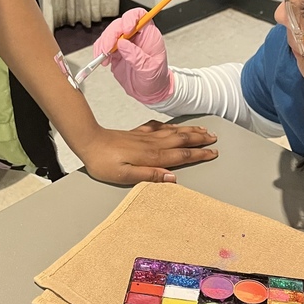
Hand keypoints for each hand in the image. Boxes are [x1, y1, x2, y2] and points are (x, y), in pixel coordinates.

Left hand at [76, 120, 217, 183]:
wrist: (89, 140)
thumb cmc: (103, 162)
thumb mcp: (124, 175)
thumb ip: (149, 175)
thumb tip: (172, 178)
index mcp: (151, 156)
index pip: (181, 155)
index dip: (199, 154)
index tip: (213, 153)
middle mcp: (152, 144)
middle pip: (182, 140)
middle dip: (200, 139)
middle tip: (215, 139)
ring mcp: (145, 136)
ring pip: (173, 132)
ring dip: (190, 131)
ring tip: (203, 130)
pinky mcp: (137, 132)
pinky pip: (160, 127)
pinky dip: (171, 126)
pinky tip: (174, 126)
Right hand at [93, 9, 173, 104]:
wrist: (150, 92)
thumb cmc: (156, 79)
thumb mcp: (150, 70)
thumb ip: (137, 57)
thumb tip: (123, 44)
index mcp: (148, 35)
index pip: (139, 16)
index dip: (130, 19)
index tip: (125, 30)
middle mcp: (136, 35)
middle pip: (119, 24)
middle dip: (111, 35)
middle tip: (107, 49)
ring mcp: (124, 43)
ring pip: (109, 34)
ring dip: (103, 43)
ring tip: (103, 57)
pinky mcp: (115, 51)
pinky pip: (104, 45)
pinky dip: (100, 51)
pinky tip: (102, 60)